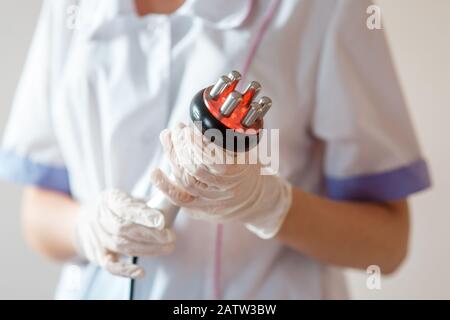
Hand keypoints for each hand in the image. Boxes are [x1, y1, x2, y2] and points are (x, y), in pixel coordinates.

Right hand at [73, 189, 175, 277]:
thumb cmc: (115, 207)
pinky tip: (141, 272)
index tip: (161, 221)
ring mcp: (97, 237)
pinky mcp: (97, 255)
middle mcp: (100, 218)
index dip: (144, 215)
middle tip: (171, 236)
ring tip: (168, 247)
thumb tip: (171, 203)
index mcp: (110, 199)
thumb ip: (147, 201)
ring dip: (148, 249)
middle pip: (124, 229)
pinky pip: (110, 265)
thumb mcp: (128, 196)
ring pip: (121, 246)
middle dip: (151, 235)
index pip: (125, 207)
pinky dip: (125, 270)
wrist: (84, 221)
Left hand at [150, 123, 291, 238]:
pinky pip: (179, 198)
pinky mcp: (199, 208)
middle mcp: (223, 189)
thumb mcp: (246, 153)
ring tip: (169, 137)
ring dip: (173, 157)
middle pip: (195, 170)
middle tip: (177, 129)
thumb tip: (203, 121)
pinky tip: (155, 173)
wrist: (255, 201)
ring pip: (185, 181)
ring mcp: (210, 201)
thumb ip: (228, 140)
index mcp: (237, 173)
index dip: (198, 145)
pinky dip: (165, 185)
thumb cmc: (248, 172)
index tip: (190, 129)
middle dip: (182, 146)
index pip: (214, 161)